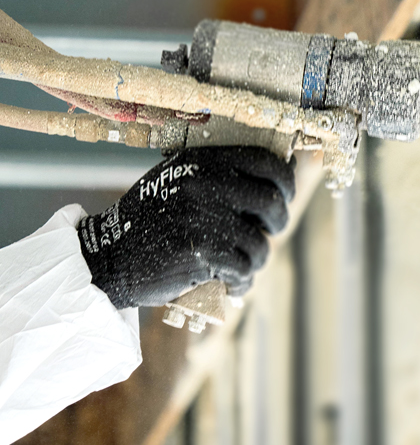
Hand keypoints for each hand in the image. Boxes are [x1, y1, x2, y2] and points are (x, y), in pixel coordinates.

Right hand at [78, 147, 295, 307]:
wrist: (109, 255)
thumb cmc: (150, 219)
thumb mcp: (179, 180)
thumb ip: (219, 176)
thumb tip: (278, 177)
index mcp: (204, 161)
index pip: (265, 161)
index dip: (284, 180)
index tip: (284, 195)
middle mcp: (207, 184)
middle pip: (271, 202)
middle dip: (277, 222)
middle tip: (267, 233)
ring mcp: (205, 217)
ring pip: (259, 244)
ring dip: (255, 259)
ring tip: (240, 264)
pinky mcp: (203, 252)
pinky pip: (244, 269)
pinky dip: (241, 281)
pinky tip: (230, 283)